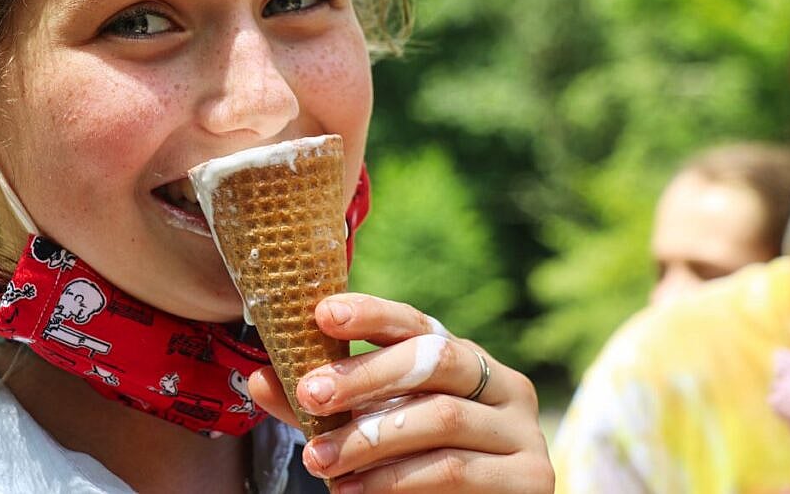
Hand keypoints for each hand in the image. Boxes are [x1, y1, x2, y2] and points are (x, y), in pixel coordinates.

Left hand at [248, 293, 553, 492]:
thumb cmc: (414, 472)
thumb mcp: (367, 430)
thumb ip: (323, 408)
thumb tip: (259, 378)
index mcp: (462, 359)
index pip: (417, 322)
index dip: (372, 312)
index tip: (322, 312)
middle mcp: (500, 383)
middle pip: (434, 360)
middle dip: (365, 376)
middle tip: (310, 395)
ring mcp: (521, 429)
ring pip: (441, 418)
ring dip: (370, 440)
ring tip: (319, 461)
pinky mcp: (530, 477)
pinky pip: (454, 470)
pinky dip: (396, 482)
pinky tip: (353, 491)